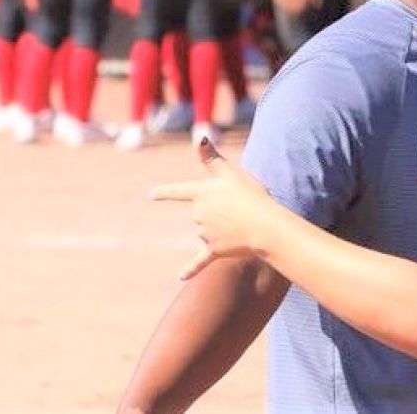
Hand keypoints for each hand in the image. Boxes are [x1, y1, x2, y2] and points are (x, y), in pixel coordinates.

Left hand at [151, 139, 278, 279]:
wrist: (264, 226)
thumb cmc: (251, 196)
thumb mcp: (232, 174)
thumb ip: (213, 160)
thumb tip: (200, 138)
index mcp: (201, 193)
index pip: (178, 192)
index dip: (165, 192)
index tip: (152, 195)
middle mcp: (198, 214)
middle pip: (199, 213)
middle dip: (215, 212)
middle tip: (239, 208)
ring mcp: (204, 233)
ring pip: (206, 231)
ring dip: (219, 228)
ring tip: (241, 224)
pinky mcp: (213, 250)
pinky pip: (199, 261)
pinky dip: (190, 269)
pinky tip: (181, 277)